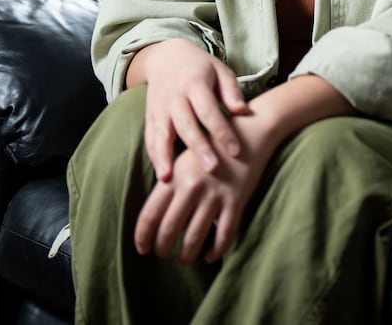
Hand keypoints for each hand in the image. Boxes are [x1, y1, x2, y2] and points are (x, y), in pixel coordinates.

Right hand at [130, 40, 248, 181]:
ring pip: (162, 134)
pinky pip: (150, 138)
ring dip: (165, 157)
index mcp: (194, 83)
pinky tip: (161, 175)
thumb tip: (243, 112)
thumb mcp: (220, 70)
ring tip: (169, 179)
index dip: (222, 131)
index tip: (235, 151)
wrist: (166, 56)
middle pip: (186, 125)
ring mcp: (159, 107)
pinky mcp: (149, 116)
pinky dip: (154, 156)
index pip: (209, 110)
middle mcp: (174, 96)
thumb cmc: (200, 67)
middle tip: (212, 169)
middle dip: (199, 148)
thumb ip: (231, 91)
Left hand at [134, 75, 354, 263]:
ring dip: (186, 254)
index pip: (150, 214)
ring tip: (184, 260)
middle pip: (169, 229)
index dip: (142, 236)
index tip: (141, 249)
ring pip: (194, 237)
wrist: (249, 132)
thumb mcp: (184, 159)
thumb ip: (169, 183)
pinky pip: (224, 235)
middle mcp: (191, 187)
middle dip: (162, 248)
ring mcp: (215, 195)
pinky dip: (215, 251)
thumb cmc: (212, 145)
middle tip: (162, 255)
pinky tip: (210, 257)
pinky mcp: (236, 201)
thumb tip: (156, 214)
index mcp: (174, 176)